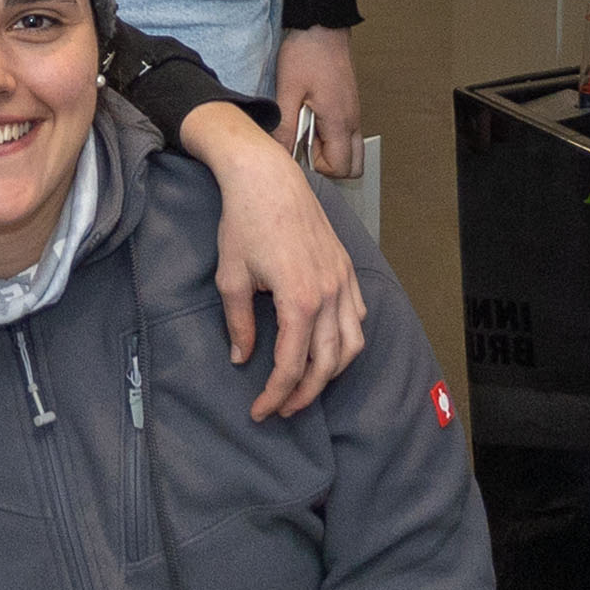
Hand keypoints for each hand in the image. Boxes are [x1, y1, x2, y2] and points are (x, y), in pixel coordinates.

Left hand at [186, 100, 368, 420]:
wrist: (266, 177)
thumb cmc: (243, 223)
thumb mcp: (230, 278)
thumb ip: (239, 324)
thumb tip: (242, 358)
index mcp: (299, 300)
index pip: (291, 366)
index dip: (275, 395)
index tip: (259, 411)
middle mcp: (329, 294)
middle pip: (325, 364)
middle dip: (303, 394)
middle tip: (282, 409)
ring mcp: (343, 281)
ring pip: (351, 345)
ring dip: (331, 373)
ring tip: (306, 385)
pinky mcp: (347, 268)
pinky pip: (358, 317)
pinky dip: (347, 341)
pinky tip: (328, 348)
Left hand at [275, 27, 364, 180]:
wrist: (321, 25)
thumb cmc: (306, 53)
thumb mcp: (287, 91)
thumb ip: (284, 127)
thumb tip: (279, 153)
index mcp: (339, 121)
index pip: (341, 168)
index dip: (317, 167)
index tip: (298, 149)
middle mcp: (352, 120)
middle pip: (354, 166)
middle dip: (329, 166)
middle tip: (305, 147)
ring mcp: (353, 112)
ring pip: (351, 150)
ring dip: (330, 150)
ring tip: (306, 130)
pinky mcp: (348, 104)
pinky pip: (346, 133)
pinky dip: (331, 135)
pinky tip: (310, 118)